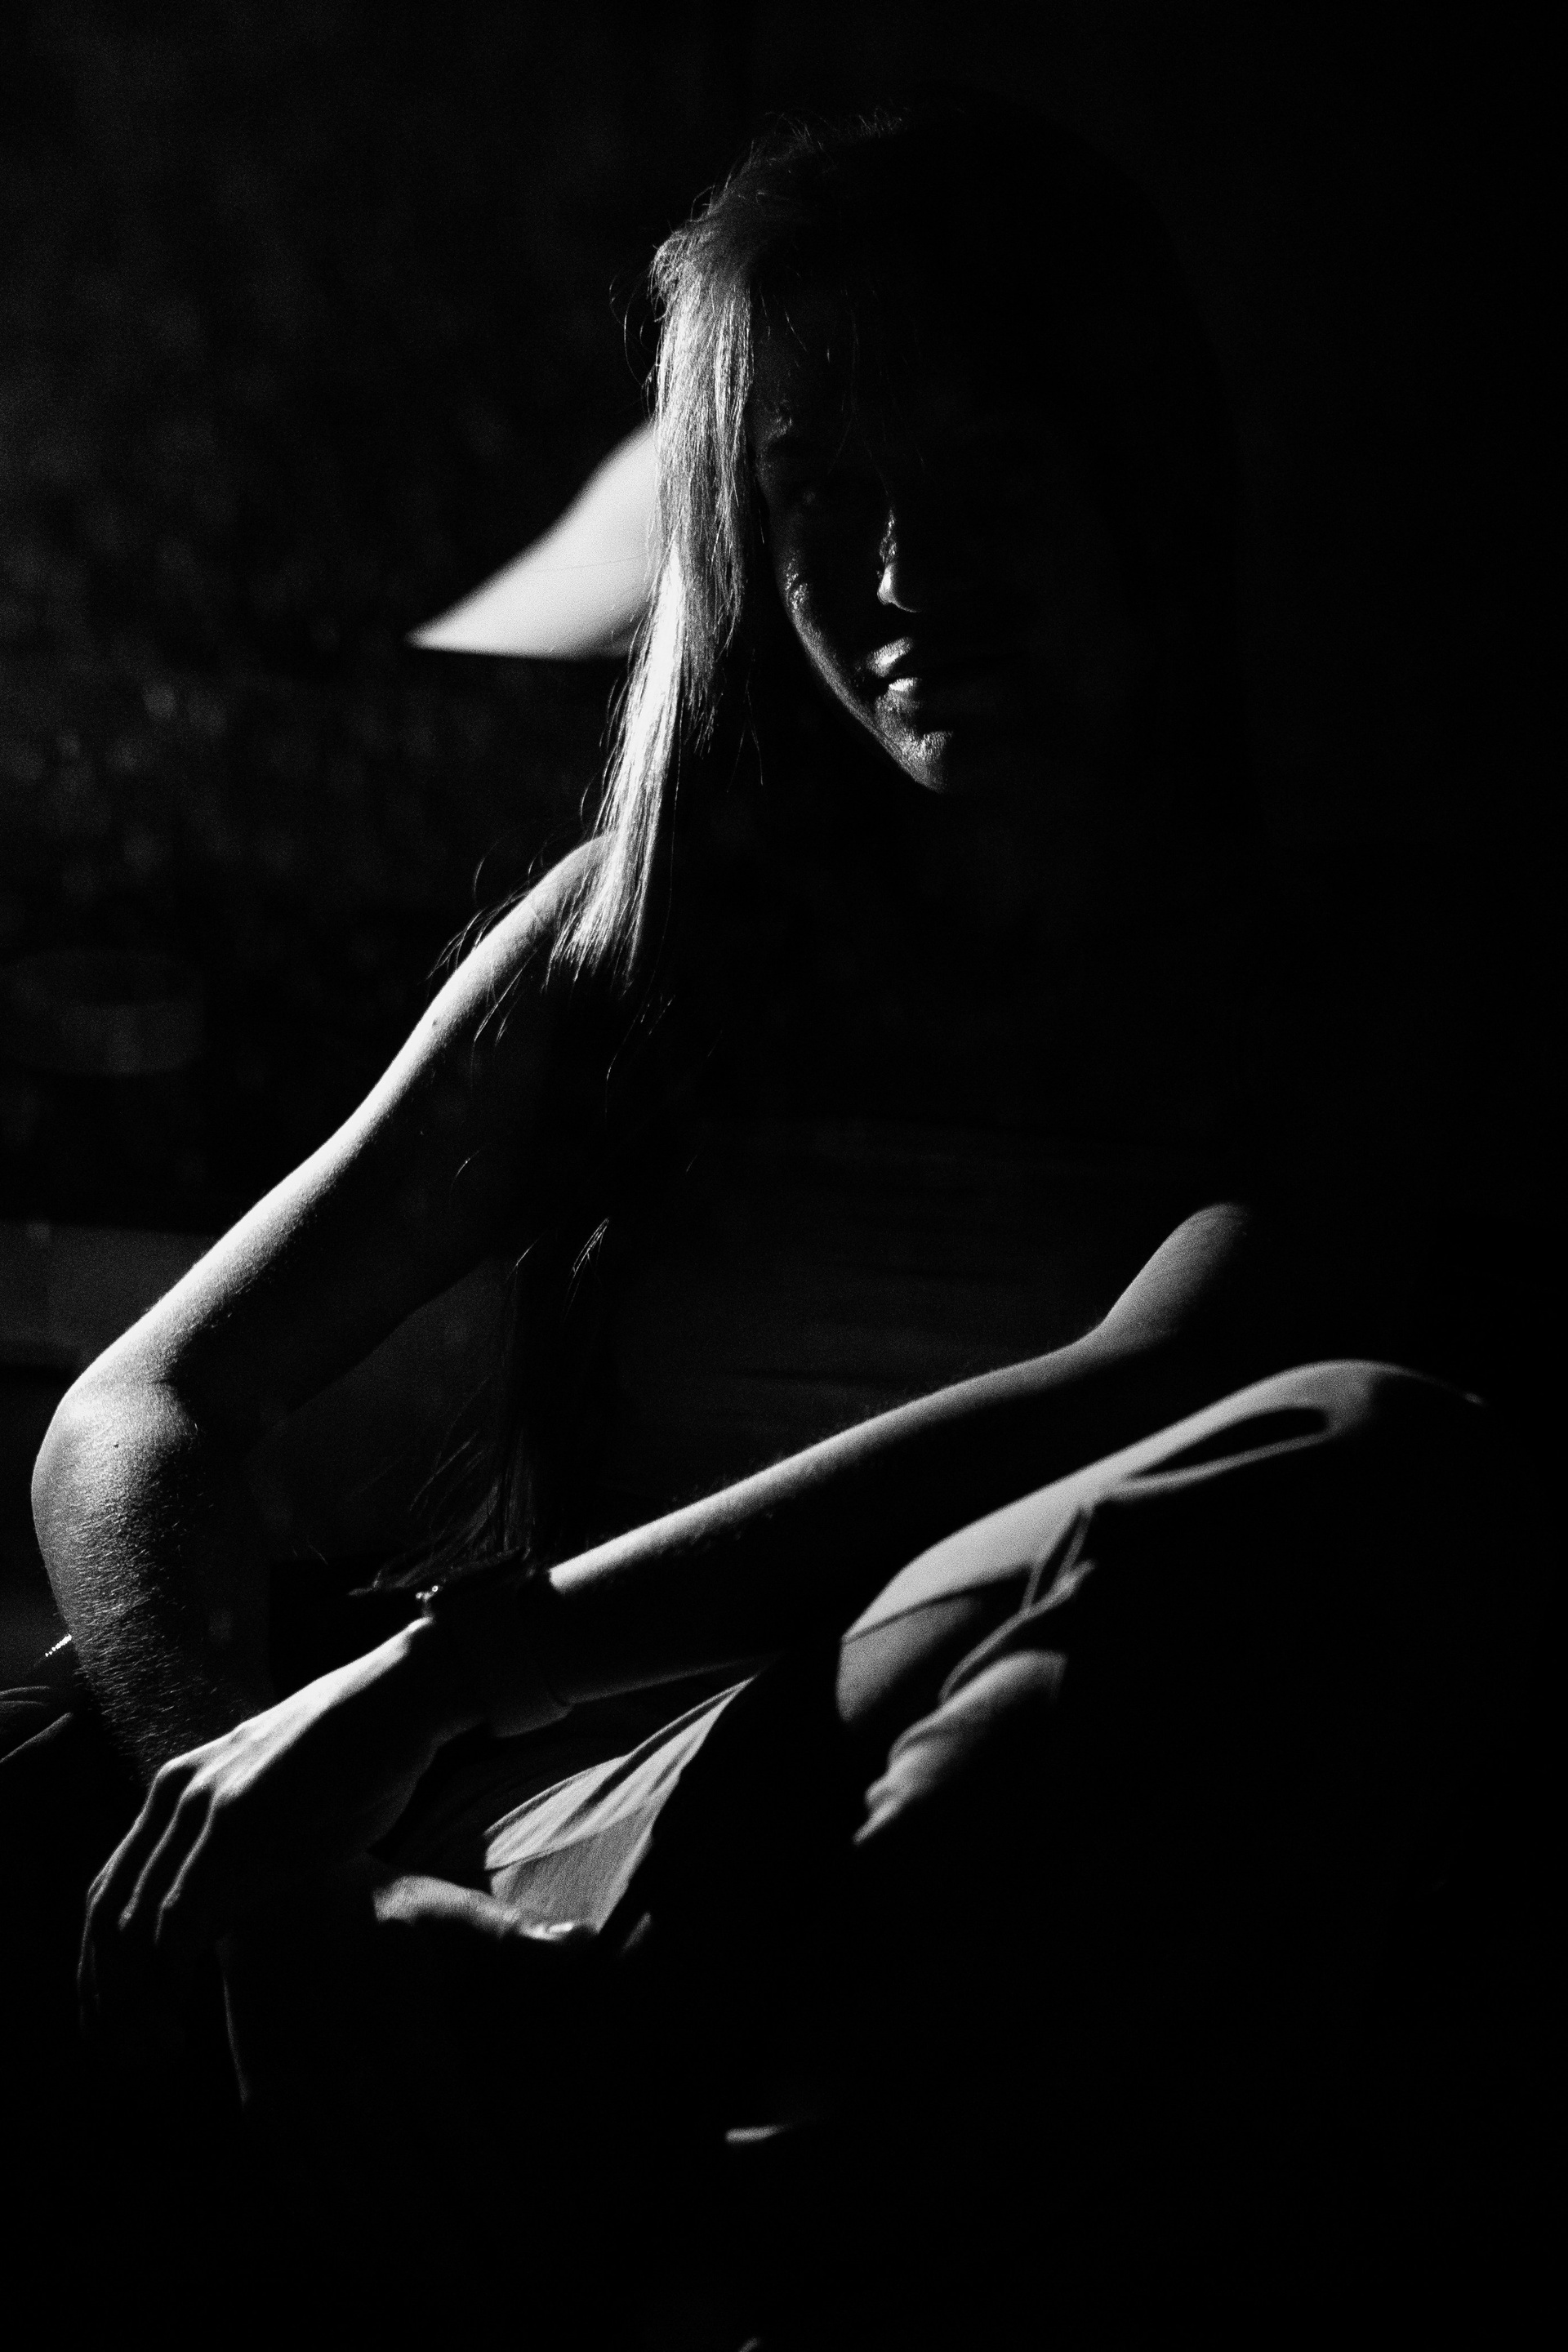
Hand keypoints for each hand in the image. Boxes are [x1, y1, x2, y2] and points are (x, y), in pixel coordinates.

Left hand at [79, 1617, 479, 2048]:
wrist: (399, 1700)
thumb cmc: (360, 1760)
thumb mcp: (282, 1814)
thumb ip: (241, 1859)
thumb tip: (222, 1920)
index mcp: (177, 1789)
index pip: (111, 1890)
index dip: (105, 1967)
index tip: (121, 2026)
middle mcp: (173, 1793)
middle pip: (105, 1912)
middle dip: (107, 1995)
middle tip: (128, 2058)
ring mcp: (199, 1803)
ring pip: (132, 1922)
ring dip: (134, 1996)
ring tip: (155, 2050)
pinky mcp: (233, 1818)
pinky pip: (178, 1915)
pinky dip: (169, 1973)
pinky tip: (181, 2011)